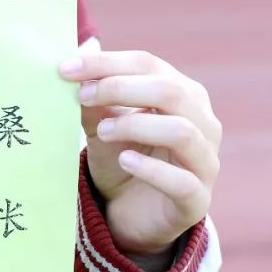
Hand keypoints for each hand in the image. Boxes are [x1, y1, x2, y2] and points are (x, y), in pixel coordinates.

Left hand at [59, 37, 221, 260]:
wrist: (129, 213)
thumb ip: (93, 96)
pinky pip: (183, 181)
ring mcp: (205, 162)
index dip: (107, 63)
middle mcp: (203, 122)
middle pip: (171, 91)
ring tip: (104, 130)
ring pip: (183, 131)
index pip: (148, 64)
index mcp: (182, 93)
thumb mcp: (101, 123)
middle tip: (82, 96)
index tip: (66, 69)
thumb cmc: (121, 158)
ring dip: (136, 125)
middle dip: (121, 88)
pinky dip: (151, 169)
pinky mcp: (198, 200)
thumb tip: (77, 58)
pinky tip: (125, 160)